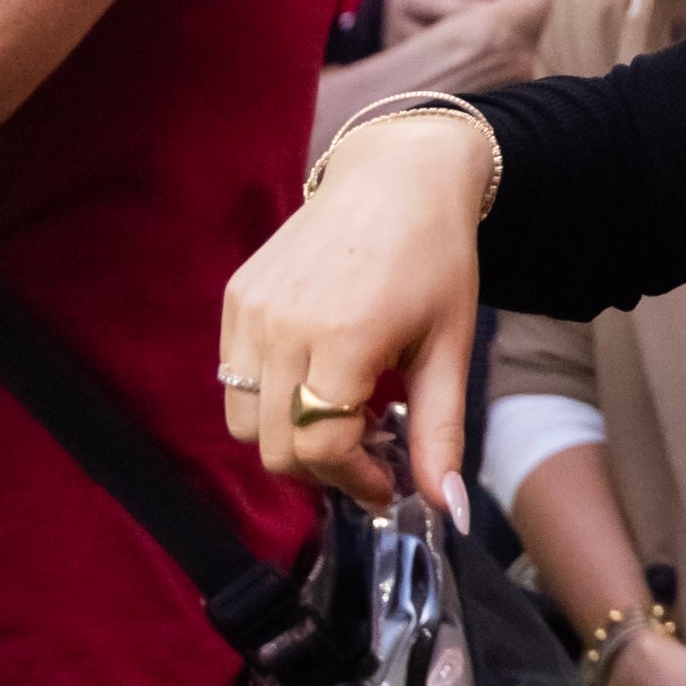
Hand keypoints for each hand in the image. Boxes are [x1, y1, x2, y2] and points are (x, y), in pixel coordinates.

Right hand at [221, 112, 494, 514]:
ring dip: (291, 438)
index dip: (355, 482)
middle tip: (371, 454)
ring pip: (245, 421)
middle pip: (275, 447)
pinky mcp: (235, 298)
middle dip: (324, 468)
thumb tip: (448, 508)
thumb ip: (440, 433)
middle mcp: (283, 326)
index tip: (388, 485)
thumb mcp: (450, 348)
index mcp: (343, 338)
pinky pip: (235, 379)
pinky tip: (320, 378)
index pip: (320, 447)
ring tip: (346, 415)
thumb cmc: (436, 258)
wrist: (398, 178)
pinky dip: (270, 400)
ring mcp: (250, 311)